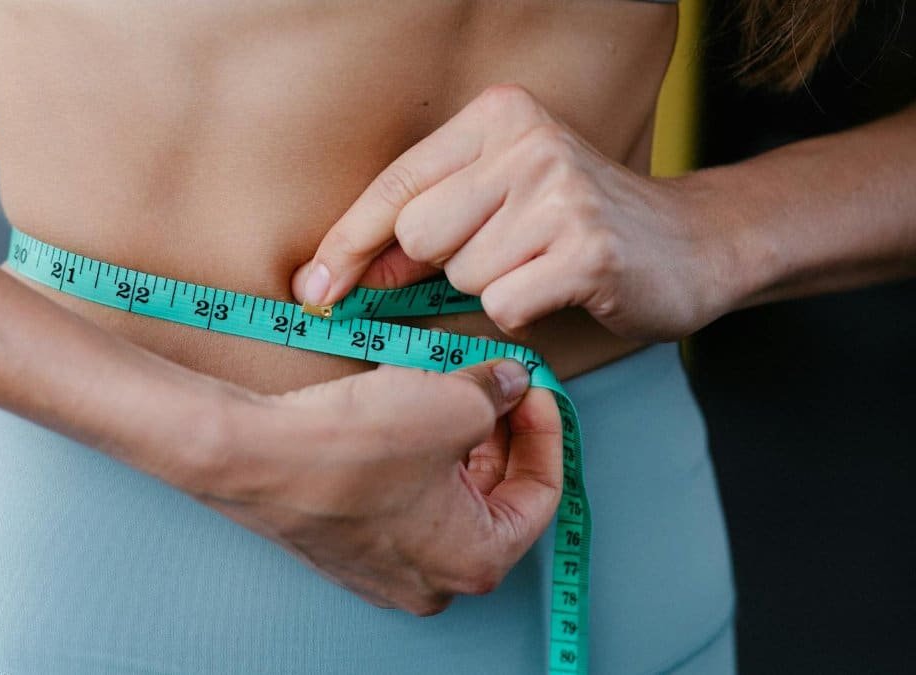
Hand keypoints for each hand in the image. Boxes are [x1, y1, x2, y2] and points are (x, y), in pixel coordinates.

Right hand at [192, 359, 562, 615]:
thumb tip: (511, 382)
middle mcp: (432, 581)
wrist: (254, 455)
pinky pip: (399, 502)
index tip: (533, 389)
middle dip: (499, 436)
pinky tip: (404, 414)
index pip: (540, 495)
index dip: (544, 431)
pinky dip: (414, 460)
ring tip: (449, 389)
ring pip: (444, 499)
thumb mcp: (453, 403)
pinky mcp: (344, 546)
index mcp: (477, 562)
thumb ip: (498, 394)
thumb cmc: (354, 447)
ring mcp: (383, 570)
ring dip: (456, 444)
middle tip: (497, 384)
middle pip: (492, 499)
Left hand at [291, 84, 738, 340]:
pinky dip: (524, 311)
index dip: (347, 241)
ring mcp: (561, 193)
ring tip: (542, 264)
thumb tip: (341, 274)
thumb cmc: (576, 225)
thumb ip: (423, 229)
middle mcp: (528, 142)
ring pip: (462, 275)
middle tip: (503, 254)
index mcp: (498, 117)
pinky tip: (562, 287)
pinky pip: (504, 304)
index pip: (396, 184)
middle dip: (444, 264)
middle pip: (420, 235)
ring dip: (493, 287)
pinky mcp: (587, 249)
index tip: (314, 286)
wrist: (693, 242)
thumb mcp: (499, 202)